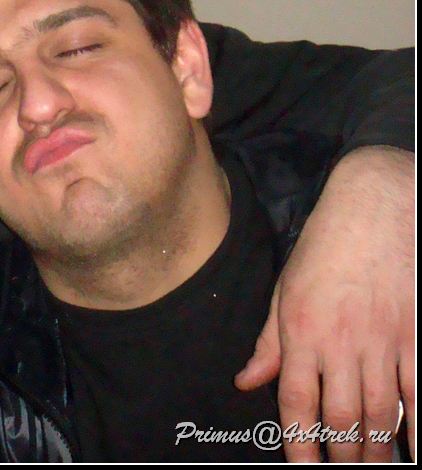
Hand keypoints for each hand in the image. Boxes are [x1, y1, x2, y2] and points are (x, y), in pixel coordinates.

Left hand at [236, 145, 414, 460]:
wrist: (376, 207)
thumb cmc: (326, 247)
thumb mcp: (285, 290)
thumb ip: (269, 342)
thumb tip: (246, 381)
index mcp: (302, 331)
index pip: (296, 401)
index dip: (299, 443)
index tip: (301, 467)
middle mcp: (342, 342)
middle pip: (343, 417)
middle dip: (343, 457)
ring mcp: (384, 341)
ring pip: (383, 412)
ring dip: (378, 450)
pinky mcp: (417, 335)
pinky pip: (419, 391)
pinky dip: (419, 424)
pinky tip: (415, 447)